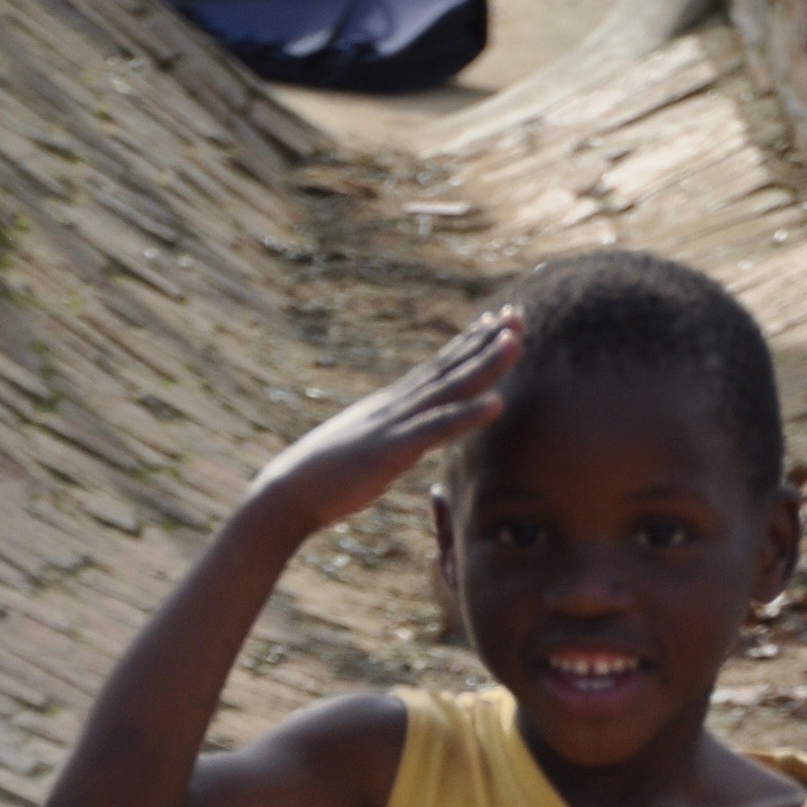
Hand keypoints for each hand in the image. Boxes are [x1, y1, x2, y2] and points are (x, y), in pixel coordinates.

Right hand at [255, 307, 521, 539]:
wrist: (288, 492)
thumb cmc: (323, 479)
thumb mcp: (364, 453)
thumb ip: (387, 442)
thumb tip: (401, 444)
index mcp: (390, 406)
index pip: (436, 369)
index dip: (467, 345)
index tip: (495, 324)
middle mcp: (395, 406)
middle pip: (448, 367)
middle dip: (485, 341)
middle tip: (518, 314)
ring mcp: (395, 424)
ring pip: (448, 389)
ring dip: (485, 365)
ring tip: (516, 341)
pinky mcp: (393, 451)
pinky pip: (437, 429)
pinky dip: (468, 415)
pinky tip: (498, 403)